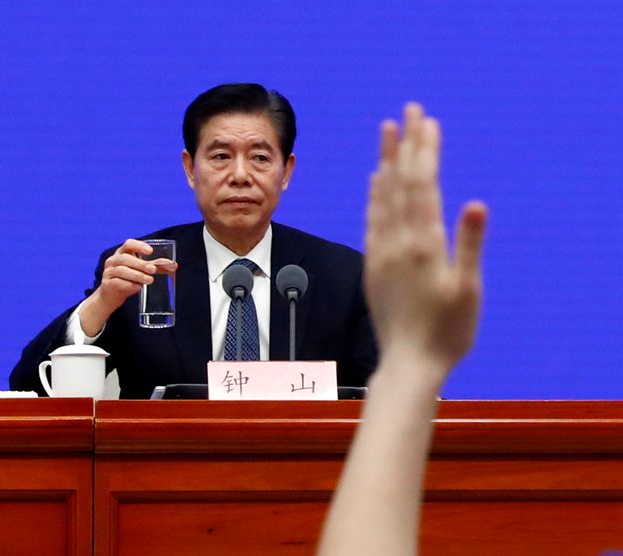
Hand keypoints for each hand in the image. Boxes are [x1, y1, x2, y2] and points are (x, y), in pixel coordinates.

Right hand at [79, 239, 177, 335]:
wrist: (111, 296)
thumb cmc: (128, 280)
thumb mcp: (140, 271)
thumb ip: (155, 267)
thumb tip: (173, 266)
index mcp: (122, 253)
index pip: (129, 244)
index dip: (139, 246)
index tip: (150, 252)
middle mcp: (113, 260)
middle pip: (126, 259)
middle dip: (141, 264)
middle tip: (153, 270)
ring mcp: (108, 272)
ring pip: (122, 271)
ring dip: (137, 275)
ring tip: (150, 280)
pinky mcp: (107, 284)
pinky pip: (118, 283)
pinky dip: (129, 285)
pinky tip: (138, 287)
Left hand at [365, 103, 487, 376]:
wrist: (408, 363)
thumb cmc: (447, 332)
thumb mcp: (468, 290)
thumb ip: (469, 245)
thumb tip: (475, 203)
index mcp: (425, 244)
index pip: (423, 185)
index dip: (425, 150)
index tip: (427, 120)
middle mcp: (398, 242)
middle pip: (401, 182)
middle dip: (407, 144)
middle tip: (410, 110)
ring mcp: (381, 252)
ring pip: (382, 196)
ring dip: (386, 160)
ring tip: (387, 131)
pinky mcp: (373, 264)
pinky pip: (371, 219)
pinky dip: (374, 194)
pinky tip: (375, 178)